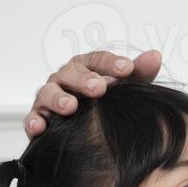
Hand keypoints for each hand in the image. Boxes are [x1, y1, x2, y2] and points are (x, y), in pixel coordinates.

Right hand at [23, 49, 162, 136]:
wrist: (83, 130)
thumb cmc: (102, 102)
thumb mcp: (124, 88)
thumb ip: (139, 73)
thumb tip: (155, 56)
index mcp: (86, 67)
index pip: (98, 60)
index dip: (112, 63)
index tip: (127, 69)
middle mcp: (65, 78)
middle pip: (71, 73)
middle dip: (84, 79)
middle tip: (99, 88)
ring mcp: (49, 97)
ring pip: (49, 93)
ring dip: (59, 98)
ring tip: (71, 107)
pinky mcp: (38, 118)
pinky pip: (32, 117)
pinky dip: (34, 120)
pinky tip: (40, 126)